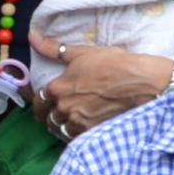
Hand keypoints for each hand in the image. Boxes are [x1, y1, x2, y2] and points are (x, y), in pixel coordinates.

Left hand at [39, 44, 173, 142]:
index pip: (38, 100)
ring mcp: (78, 122)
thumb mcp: (82, 52)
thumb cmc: (113, 63)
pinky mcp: (92, 132)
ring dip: (61, 125)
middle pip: (48, 118)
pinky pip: (75, 138)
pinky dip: (75, 134)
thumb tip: (32, 36)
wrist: (141, 82)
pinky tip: (81, 127)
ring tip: (68, 120)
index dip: (39, 101)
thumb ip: (53, 49)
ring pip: (60, 130)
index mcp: (58, 88)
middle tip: (55, 112)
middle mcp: (64, 108)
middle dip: (50, 115)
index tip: (43, 101)